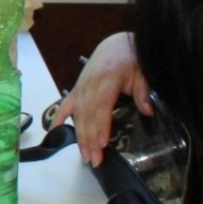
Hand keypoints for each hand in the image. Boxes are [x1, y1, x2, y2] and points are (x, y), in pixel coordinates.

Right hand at [49, 33, 150, 166]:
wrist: (116, 44)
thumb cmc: (131, 58)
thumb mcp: (142, 73)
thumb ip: (143, 92)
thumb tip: (148, 112)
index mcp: (107, 80)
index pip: (102, 107)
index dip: (101, 126)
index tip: (102, 144)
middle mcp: (90, 85)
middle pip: (88, 116)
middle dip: (90, 140)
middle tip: (94, 160)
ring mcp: (81, 87)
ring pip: (78, 115)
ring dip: (80, 137)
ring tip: (84, 156)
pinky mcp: (76, 89)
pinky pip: (65, 105)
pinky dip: (58, 118)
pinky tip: (54, 131)